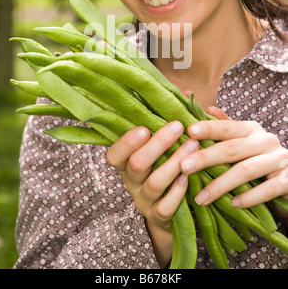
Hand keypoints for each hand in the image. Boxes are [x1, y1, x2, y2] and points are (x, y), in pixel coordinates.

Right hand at [106, 121, 198, 265]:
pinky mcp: (159, 216)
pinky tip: (189, 177)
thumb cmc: (166, 167)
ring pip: (154, 183)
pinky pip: (166, 206)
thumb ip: (172, 121)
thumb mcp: (165, 146)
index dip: (126, 142)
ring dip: (174, 163)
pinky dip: (177, 191)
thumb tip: (187, 92)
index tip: (144, 127)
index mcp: (127, 163)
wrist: (169, 211)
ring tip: (193, 146)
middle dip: (158, 144)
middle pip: (137, 164)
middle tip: (177, 126)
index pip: (114, 154)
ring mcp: (144, 200)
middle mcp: (131, 182)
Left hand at [179, 105, 287, 209]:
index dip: (209, 128)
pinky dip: (249, 197)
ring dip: (220, 185)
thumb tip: (208, 108)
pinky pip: (267, 189)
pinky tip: (232, 204)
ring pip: (246, 170)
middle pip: (232, 148)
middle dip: (206, 157)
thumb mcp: (244, 140)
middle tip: (183, 167)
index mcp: (252, 129)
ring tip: (201, 197)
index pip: (227, 127)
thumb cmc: (259, 157)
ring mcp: (279, 160)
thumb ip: (226, 128)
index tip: (190, 132)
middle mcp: (266, 141)